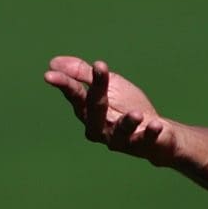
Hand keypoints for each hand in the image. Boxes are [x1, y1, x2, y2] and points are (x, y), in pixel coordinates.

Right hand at [45, 56, 179, 164]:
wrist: (158, 132)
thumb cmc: (127, 108)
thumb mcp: (108, 85)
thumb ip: (84, 74)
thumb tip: (54, 62)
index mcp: (89, 112)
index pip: (75, 95)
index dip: (64, 83)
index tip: (50, 74)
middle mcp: (100, 129)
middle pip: (95, 110)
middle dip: (96, 89)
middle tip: (99, 66)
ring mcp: (121, 140)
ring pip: (119, 133)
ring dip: (127, 123)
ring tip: (136, 114)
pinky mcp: (142, 146)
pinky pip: (145, 141)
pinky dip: (150, 134)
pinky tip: (156, 124)